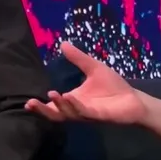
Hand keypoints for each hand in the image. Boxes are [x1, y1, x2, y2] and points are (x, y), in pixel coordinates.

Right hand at [24, 42, 145, 123]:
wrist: (133, 99)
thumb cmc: (113, 86)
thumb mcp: (93, 68)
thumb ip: (78, 59)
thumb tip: (63, 43)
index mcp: (74, 100)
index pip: (54, 106)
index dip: (40, 106)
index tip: (27, 102)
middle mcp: (77, 109)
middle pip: (56, 114)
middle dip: (43, 110)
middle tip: (30, 104)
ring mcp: (87, 113)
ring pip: (68, 114)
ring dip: (60, 105)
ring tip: (52, 94)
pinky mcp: (98, 116)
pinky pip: (84, 112)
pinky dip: (75, 105)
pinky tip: (68, 97)